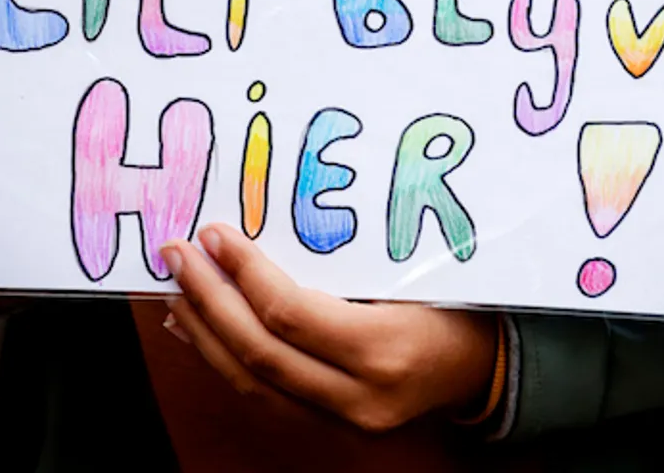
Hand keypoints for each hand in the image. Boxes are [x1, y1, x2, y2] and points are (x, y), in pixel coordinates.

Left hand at [161, 224, 498, 433]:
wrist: (485, 365)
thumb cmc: (456, 303)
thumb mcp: (412, 270)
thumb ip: (341, 262)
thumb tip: (260, 235)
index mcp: (386, 349)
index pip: (290, 315)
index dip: (244, 273)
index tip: (215, 234)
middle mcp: (361, 396)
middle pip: (260, 352)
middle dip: (209, 300)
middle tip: (178, 256)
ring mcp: (345, 420)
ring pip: (252, 384)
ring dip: (205, 333)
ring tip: (177, 291)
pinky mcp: (333, 429)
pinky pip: (264, 397)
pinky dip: (225, 360)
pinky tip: (201, 331)